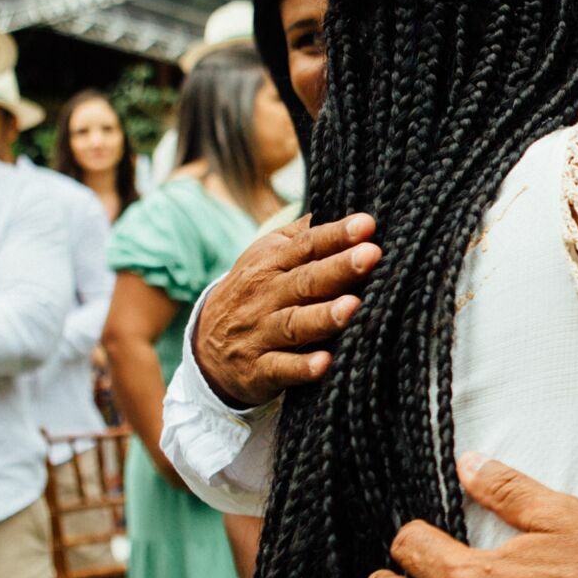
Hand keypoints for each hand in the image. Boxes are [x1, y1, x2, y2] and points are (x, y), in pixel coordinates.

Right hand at [192, 213, 380, 408]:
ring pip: (294, 324)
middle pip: (305, 281)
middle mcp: (265, 296)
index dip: (336, 235)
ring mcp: (260, 333)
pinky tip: (325, 363)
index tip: (367, 224)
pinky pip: (280, 368)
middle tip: (371, 256)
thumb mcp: (267, 258)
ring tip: (353, 307)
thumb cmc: (254, 292)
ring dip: (324, 316)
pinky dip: (301, 367)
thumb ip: (303, 236)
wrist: (205, 345)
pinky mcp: (259, 369)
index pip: (307, 245)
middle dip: (339, 268)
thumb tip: (343, 208)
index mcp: (271, 263)